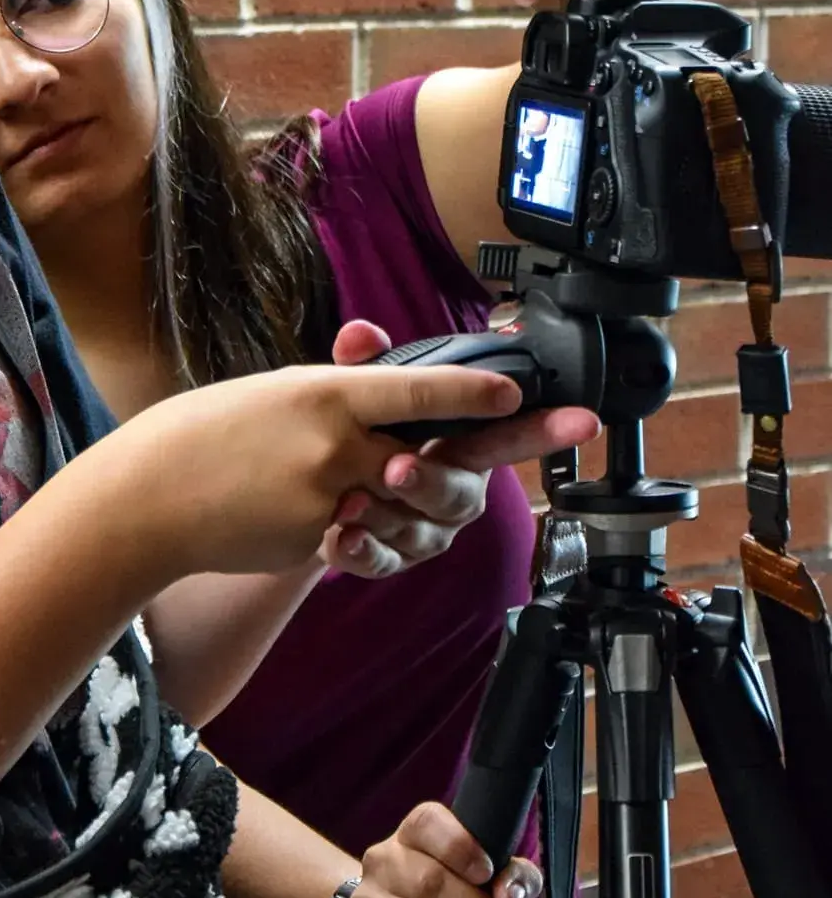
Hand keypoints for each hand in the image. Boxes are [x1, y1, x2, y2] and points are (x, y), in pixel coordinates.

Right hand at [130, 350, 584, 580]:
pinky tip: (344, 522)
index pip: (417, 388)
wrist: (151, 497)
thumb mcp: (277, 390)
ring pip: (412, 506)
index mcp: (328, 394)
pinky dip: (369, 531)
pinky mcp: (318, 539)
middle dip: (496, 457)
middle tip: (555, 434)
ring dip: (422, 503)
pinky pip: (372, 539)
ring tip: (400, 489)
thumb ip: (340, 378)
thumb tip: (376, 341)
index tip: (521, 389)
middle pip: (439, 458)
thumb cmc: (212, 434)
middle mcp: (338, 442)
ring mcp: (330, 495)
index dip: (475, 391)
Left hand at [320, 320, 598, 579]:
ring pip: (422, 533)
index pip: (507, 434)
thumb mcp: (362, 394)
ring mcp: (424, 530)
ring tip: (352, 500)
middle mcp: (451, 490)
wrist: (315, 491)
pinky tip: (344, 537)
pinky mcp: (389, 559)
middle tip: (398, 467)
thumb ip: (367, 366)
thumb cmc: (361, 439)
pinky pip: (384, 563)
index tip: (581, 420)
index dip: (546, 429)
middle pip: (460, 494)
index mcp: (459, 445)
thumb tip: (360, 334)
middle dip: (432, 481)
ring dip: (387, 516)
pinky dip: (363, 551)